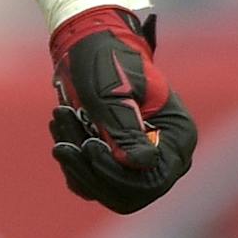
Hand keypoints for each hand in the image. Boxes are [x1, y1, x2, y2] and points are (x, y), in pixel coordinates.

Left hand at [48, 7, 196, 213]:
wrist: (89, 44)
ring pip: (105, 189)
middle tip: (62, 132)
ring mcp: (140, 163)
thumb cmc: (105, 59)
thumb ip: (125, 127)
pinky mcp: (116, 163)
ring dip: (75, 160)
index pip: (152, 181)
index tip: (87, 147)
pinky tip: (61, 127)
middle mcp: (164, 157)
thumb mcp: (112, 89)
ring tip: (60, 116)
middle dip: (89, 167)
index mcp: (177, 137)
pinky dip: (72, 161)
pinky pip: (91, 182)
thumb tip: (138, 164)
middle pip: (128, 193)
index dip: (116, 173)